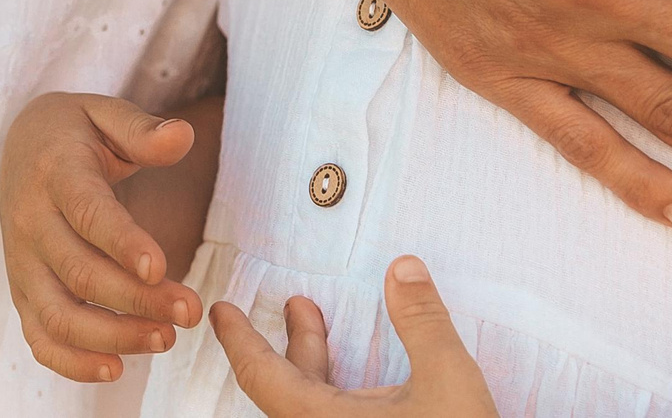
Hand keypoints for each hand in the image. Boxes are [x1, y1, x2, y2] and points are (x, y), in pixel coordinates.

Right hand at [0, 92, 204, 382]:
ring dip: (112, 335)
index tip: (161, 268)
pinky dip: (71, 363)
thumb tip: (183, 135)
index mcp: (55, 172)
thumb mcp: (105, 114)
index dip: (122, 243)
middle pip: (79, 272)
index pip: (87, 213)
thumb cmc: (74, 132)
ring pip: (58, 314)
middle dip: (137, 300)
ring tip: (165, 340)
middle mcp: (30, 220)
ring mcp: (21, 261)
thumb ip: (144, 130)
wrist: (20, 145)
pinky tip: (116, 368)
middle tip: (190, 312)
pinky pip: (38, 337)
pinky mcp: (21, 290)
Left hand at [210, 257, 497, 415]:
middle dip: (293, 342)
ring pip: (311, 407)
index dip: (238, 340)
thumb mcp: (449, 381)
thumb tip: (404, 267)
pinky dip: (334, 391)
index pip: (261, 377)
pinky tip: (357, 379)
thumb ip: (422, 322)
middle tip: (296, 303)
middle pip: (285, 389)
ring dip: (315, 365)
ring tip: (319, 320)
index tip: (222, 312)